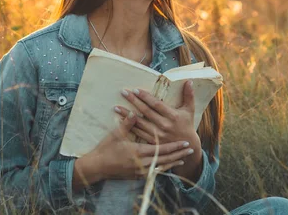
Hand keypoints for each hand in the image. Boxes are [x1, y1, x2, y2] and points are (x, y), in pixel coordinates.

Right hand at [72, 112, 194, 189]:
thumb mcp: (115, 135)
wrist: (96, 167)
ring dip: (173, 162)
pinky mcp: (137, 175)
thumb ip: (127, 124)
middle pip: (165, 159)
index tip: (185, 142)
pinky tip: (170, 165)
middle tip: (191, 149)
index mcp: (138, 152)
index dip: (174, 146)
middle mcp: (142, 164)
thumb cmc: (105, 149)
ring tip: (184, 157)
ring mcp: (140, 171)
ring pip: (161, 167)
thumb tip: (134, 112)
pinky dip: (164, 168)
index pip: (161, 149)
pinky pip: (154, 172)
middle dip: (179, 154)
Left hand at [117, 80, 198, 146]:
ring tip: (116, 107)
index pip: (156, 104)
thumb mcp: (190, 110)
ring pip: (139, 123)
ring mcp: (157, 134)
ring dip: (127, 115)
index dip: (146, 97)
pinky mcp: (152, 142)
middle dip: (134, 101)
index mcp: (173, 116)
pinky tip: (120, 122)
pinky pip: (138, 133)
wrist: (187, 146)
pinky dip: (129, 127)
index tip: (136, 90)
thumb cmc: (188, 125)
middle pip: (146, 111)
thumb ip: (189, 95)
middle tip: (124, 92)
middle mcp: (164, 125)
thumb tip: (189, 81)